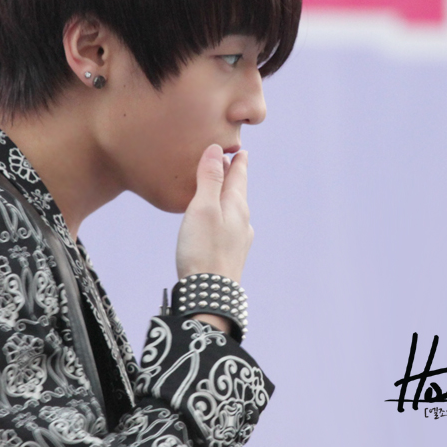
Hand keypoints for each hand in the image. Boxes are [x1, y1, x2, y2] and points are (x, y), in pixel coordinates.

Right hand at [176, 144, 252, 284]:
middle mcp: (243, 222)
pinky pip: (229, 228)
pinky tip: (216, 225)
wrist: (209, 296)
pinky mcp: (229, 256)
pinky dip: (223, 217)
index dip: (238, 161)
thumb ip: (209, 179)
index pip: (239, 176)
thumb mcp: (203, 208)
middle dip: (233, 177)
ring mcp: (238, 241)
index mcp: (237, 206)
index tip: (241, 150)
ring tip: (219, 191)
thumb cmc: (203, 249)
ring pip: (234, 211)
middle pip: (238, 193)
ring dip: (227, 198)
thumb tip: (216, 150)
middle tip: (230, 163)